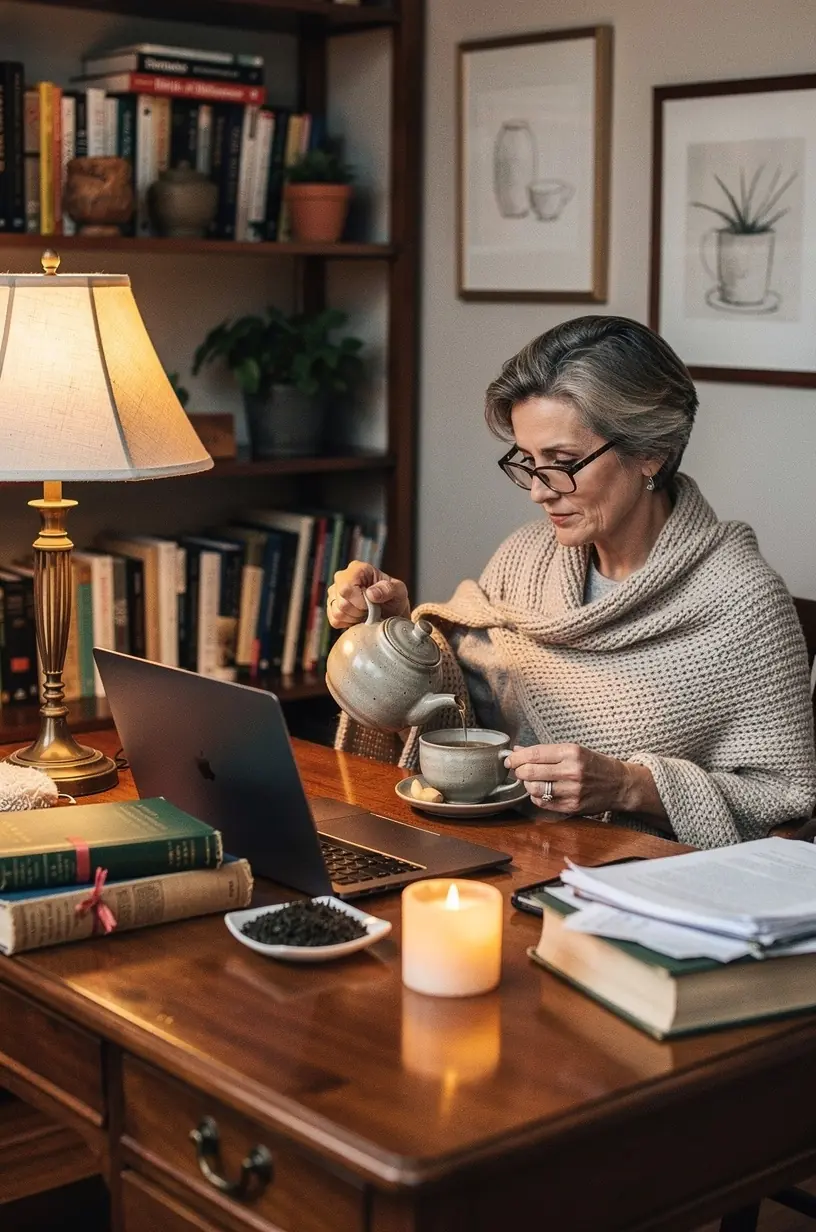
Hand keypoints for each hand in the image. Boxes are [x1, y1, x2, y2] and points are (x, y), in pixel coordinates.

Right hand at [327, 561, 410, 628]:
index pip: (346, 587)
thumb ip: (388, 589)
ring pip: (337, 613)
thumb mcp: (399, 591)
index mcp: (357, 569)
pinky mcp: (332, 606)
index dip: (359, 601)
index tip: (372, 605)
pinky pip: (334, 620)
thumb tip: (370, 593)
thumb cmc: (394, 598)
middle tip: (371, 611)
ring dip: (354, 618)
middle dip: (359, 612)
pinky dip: (348, 623)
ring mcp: (334, 592)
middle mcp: (342, 578)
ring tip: (366, 613)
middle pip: (341, 602)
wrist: (390, 610)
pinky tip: (358, 618)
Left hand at [504, 742, 626, 814]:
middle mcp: (571, 771)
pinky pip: (543, 803)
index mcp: (571, 752)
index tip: (509, 759)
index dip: (516, 758)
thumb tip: (519, 751)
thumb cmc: (594, 764)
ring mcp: (572, 791)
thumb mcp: (573, 750)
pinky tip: (540, 791)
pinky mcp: (572, 806)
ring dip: (527, 784)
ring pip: (534, 789)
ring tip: (530, 780)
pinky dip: (536, 797)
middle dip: (518, 770)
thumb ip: (545, 751)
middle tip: (517, 770)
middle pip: (530, 772)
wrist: (619, 784)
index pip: (534, 754)